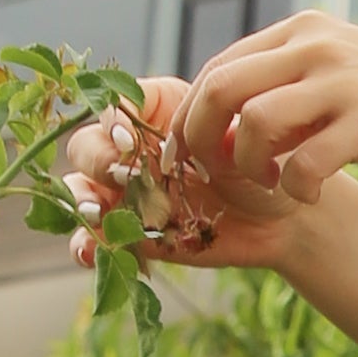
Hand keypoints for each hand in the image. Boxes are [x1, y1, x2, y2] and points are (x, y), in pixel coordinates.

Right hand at [60, 77, 294, 274]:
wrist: (278, 217)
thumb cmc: (261, 163)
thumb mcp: (239, 135)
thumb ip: (202, 131)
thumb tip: (169, 142)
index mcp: (153, 112)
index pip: (113, 106)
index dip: (112, 120)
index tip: (128, 139)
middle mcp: (131, 149)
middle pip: (87, 146)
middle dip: (97, 159)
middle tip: (123, 175)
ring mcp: (126, 193)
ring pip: (79, 189)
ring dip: (80, 199)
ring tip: (96, 212)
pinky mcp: (130, 233)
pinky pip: (94, 237)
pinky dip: (85, 244)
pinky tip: (90, 251)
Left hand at [170, 16, 357, 203]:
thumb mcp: (334, 71)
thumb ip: (283, 82)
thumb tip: (221, 117)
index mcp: (299, 32)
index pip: (217, 69)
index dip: (191, 118)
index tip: (190, 159)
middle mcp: (315, 47)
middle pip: (221, 89)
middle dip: (201, 142)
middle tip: (212, 178)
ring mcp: (343, 82)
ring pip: (255, 123)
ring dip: (247, 167)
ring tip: (269, 184)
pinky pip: (305, 163)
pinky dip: (295, 188)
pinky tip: (308, 195)